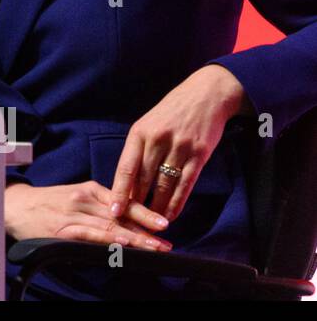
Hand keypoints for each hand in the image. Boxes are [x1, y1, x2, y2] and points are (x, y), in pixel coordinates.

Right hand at [5, 181, 171, 250]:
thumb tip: (126, 223)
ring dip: (135, 238)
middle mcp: (84, 199)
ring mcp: (73, 214)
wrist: (14, 205)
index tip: (164, 224)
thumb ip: (98, 206)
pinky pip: (89, 234)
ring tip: (155, 248)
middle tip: (166, 240)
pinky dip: (107, 239)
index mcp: (89, 190)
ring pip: (110, 226)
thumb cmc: (46, 204)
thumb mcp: (74, 196)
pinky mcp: (62, 229)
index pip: (123, 202)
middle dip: (146, 229)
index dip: (145, 213)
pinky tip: (122, 243)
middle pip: (121, 214)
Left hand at [109, 64, 246, 223]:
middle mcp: (158, 140)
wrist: (205, 95)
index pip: (126, 168)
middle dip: (136, 204)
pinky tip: (171, 215)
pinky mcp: (199, 154)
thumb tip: (126, 180)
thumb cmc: (171, 112)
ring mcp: (179, 147)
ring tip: (151, 225)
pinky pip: (186, 183)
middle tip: (130, 223)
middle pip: (144, 179)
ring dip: (157, 207)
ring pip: (164, 185)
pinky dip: (177, 202)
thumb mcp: (148, 123)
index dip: (120, 192)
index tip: (114, 211)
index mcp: (139, 132)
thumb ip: (138, 149)